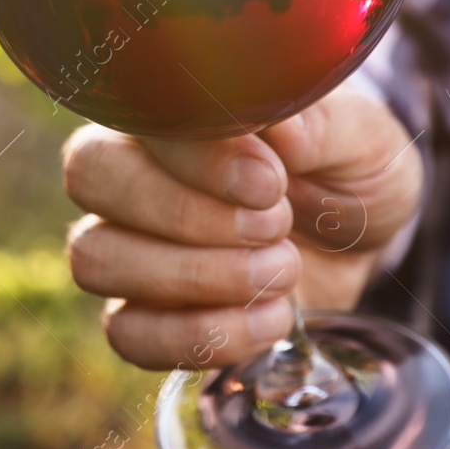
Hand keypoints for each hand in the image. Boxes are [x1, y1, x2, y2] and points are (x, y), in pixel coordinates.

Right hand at [60, 86, 422, 369]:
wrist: (359, 244)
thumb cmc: (347, 169)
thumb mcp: (360, 136)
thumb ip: (320, 124)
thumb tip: (279, 130)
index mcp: (170, 114)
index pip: (134, 121)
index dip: (196, 159)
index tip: (270, 183)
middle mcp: (128, 173)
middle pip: (89, 177)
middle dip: (185, 214)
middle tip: (275, 226)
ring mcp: (124, 247)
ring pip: (94, 258)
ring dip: (195, 276)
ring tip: (280, 271)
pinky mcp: (141, 317)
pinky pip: (126, 334)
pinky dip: (201, 335)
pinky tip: (270, 319)